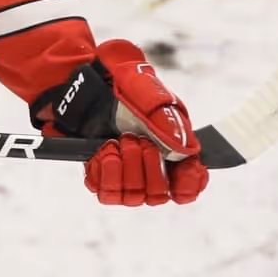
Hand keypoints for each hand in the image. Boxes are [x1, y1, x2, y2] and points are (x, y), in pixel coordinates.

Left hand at [32, 39, 207, 206]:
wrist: (88, 80)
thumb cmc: (124, 83)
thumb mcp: (149, 92)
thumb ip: (168, 119)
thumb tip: (183, 148)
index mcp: (173, 149)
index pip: (189, 185)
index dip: (188, 184)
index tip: (183, 170)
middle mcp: (151, 165)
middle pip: (159, 194)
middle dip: (150, 168)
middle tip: (138, 140)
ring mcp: (125, 172)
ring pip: (134, 197)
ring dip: (127, 169)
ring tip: (119, 142)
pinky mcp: (101, 174)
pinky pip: (107, 193)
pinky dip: (106, 173)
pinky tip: (105, 151)